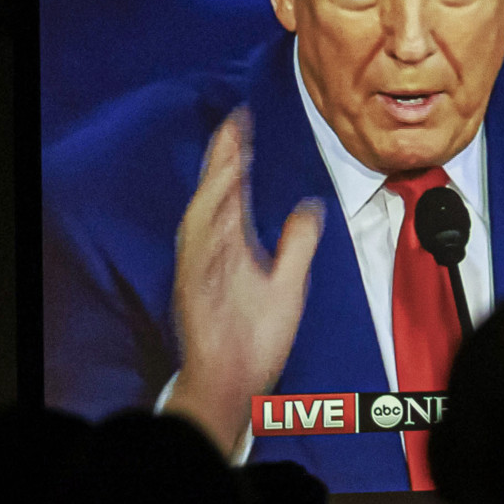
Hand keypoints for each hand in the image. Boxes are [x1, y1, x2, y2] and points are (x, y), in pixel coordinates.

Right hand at [166, 109, 323, 454]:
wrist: (240, 382)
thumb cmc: (257, 337)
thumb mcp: (290, 282)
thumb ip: (298, 243)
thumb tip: (309, 205)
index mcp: (234, 246)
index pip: (235, 193)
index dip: (239, 158)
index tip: (245, 124)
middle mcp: (215, 251)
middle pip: (216, 195)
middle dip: (223, 158)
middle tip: (234, 121)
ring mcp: (202, 269)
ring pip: (203, 217)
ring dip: (215, 184)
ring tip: (229, 152)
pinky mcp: (194, 290)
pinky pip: (198, 253)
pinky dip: (206, 226)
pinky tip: (216, 203)